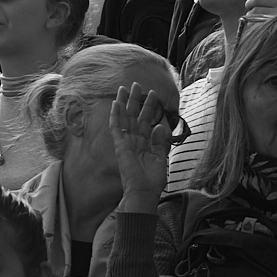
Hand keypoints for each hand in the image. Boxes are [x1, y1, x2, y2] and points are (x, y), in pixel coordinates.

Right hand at [109, 83, 169, 211]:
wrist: (144, 191)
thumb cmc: (152, 180)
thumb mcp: (161, 159)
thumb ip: (160, 142)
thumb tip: (160, 126)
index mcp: (144, 143)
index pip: (146, 121)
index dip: (149, 107)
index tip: (153, 94)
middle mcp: (134, 140)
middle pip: (134, 115)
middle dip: (135, 100)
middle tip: (137, 85)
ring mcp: (126, 141)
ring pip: (124, 117)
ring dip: (125, 102)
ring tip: (126, 87)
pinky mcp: (119, 145)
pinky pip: (115, 127)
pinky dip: (115, 115)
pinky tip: (116, 103)